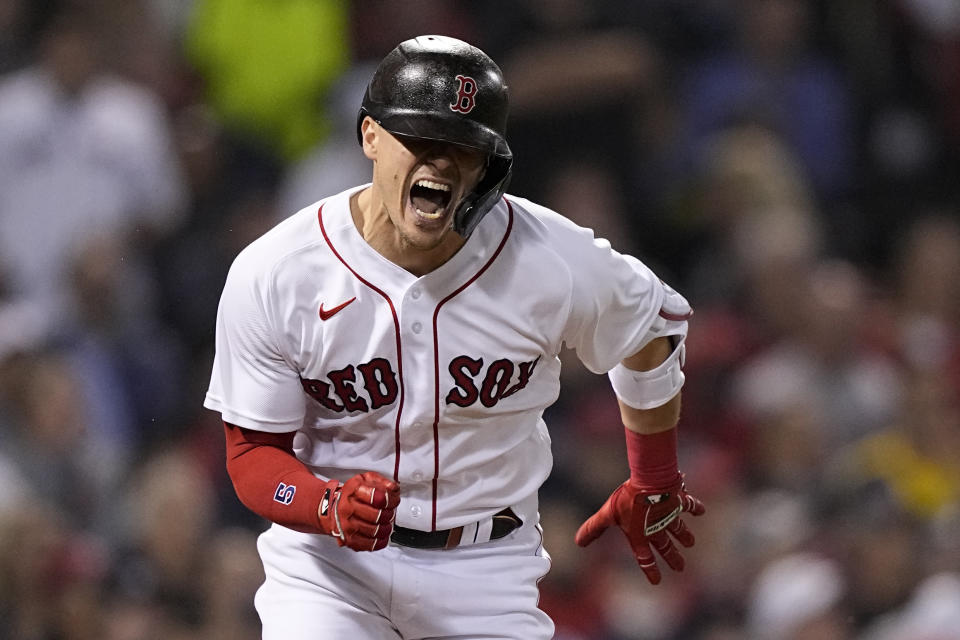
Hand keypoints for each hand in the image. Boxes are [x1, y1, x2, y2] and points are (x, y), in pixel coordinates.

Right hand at [318, 471, 399, 550]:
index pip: (378, 497)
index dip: (391, 499)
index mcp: (353, 490)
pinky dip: (380, 542)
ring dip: (386, 528)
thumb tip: (393, 488)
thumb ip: (381, 482)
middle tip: (390, 513)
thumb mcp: (365, 479)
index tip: (393, 500)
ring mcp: (347, 524)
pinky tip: (382, 536)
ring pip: (374, 530)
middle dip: (389, 514)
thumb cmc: (350, 495)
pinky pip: (368, 544)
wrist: (329, 508)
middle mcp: (348, 508)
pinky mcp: (348, 539)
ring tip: (386, 523)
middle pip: (377, 515)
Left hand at [575, 474, 704, 583]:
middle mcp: (657, 528)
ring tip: (690, 543)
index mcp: (641, 535)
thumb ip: (594, 528)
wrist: (651, 483)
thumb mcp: (608, 514)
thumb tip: (578, 542)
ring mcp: (669, 516)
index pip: (644, 557)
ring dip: (684, 536)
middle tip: (680, 568)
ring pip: (678, 529)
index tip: (657, 581)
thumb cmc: (628, 500)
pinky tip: (701, 510)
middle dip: (673, 557)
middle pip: (665, 547)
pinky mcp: (678, 502)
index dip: (650, 569)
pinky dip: (695, 508)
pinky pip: (688, 505)